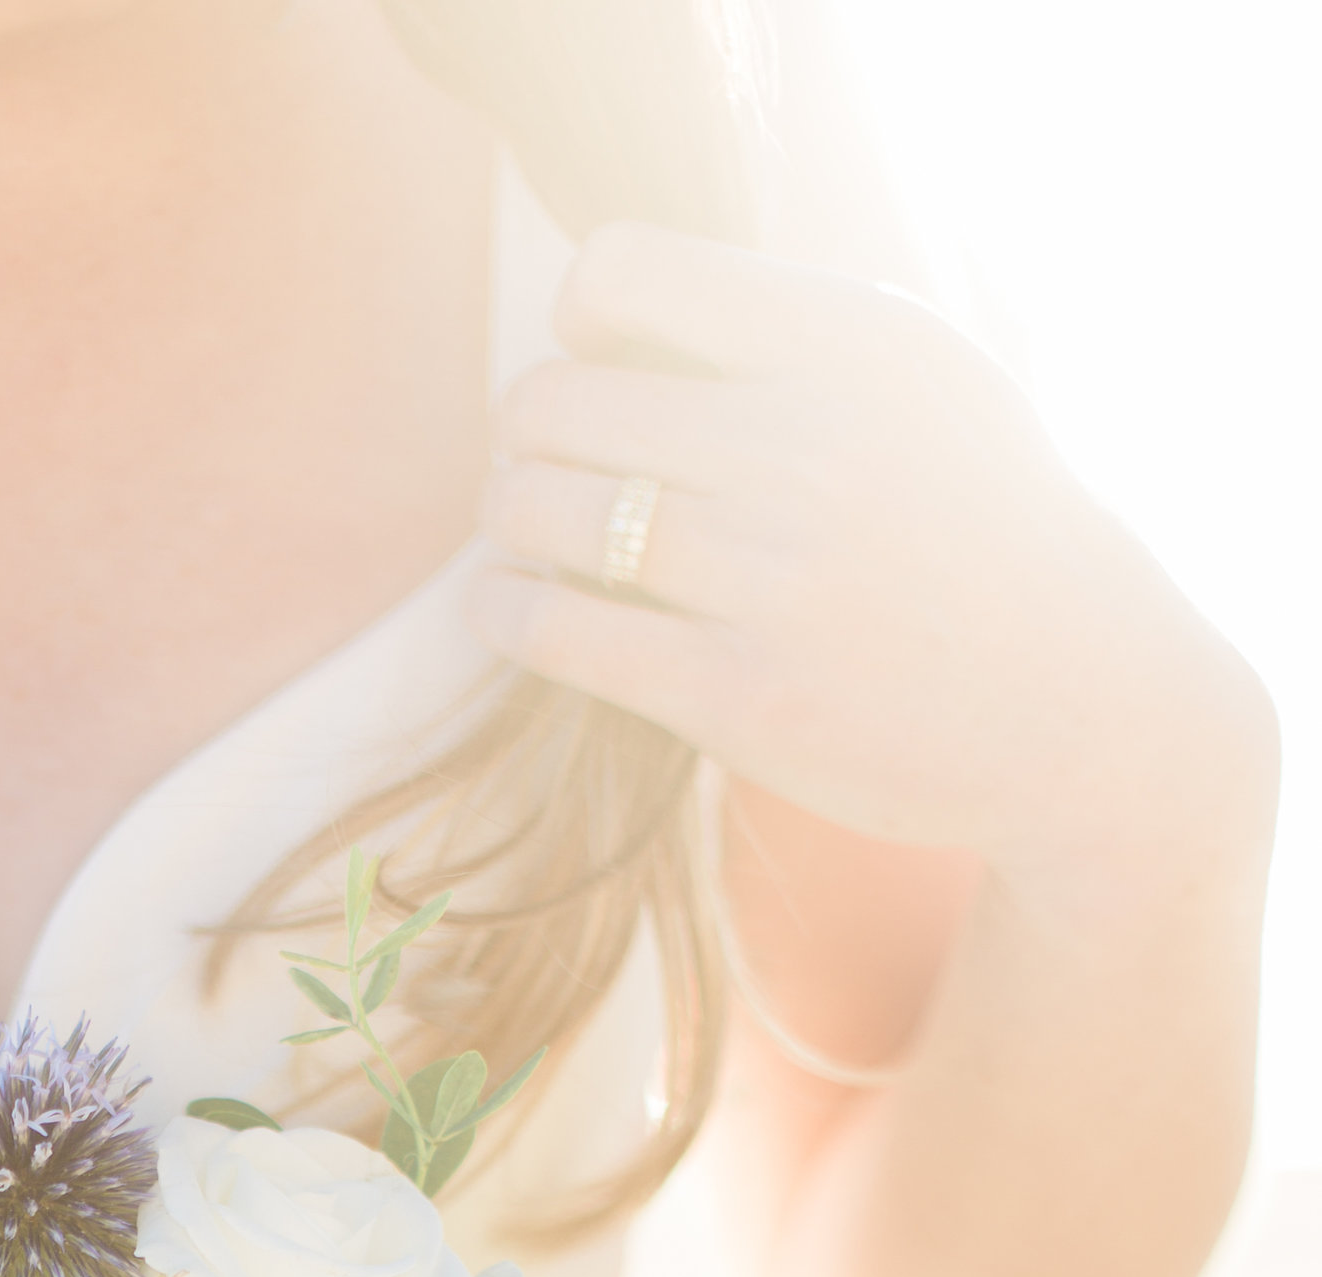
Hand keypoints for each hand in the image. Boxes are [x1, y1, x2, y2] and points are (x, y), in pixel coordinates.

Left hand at [470, 224, 1269, 895]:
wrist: (1076, 700)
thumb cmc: (976, 530)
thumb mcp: (921, 380)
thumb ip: (786, 334)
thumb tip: (606, 318)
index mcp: (847, 342)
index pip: (622, 272)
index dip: (580, 318)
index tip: (601, 363)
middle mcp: (805, 445)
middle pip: (559, 401)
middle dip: (528, 431)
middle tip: (541, 463)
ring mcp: (770, 575)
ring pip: (543, 511)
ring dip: (512, 515)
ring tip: (527, 527)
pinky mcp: (739, 694)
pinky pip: (556, 629)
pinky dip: (505, 608)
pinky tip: (507, 602)